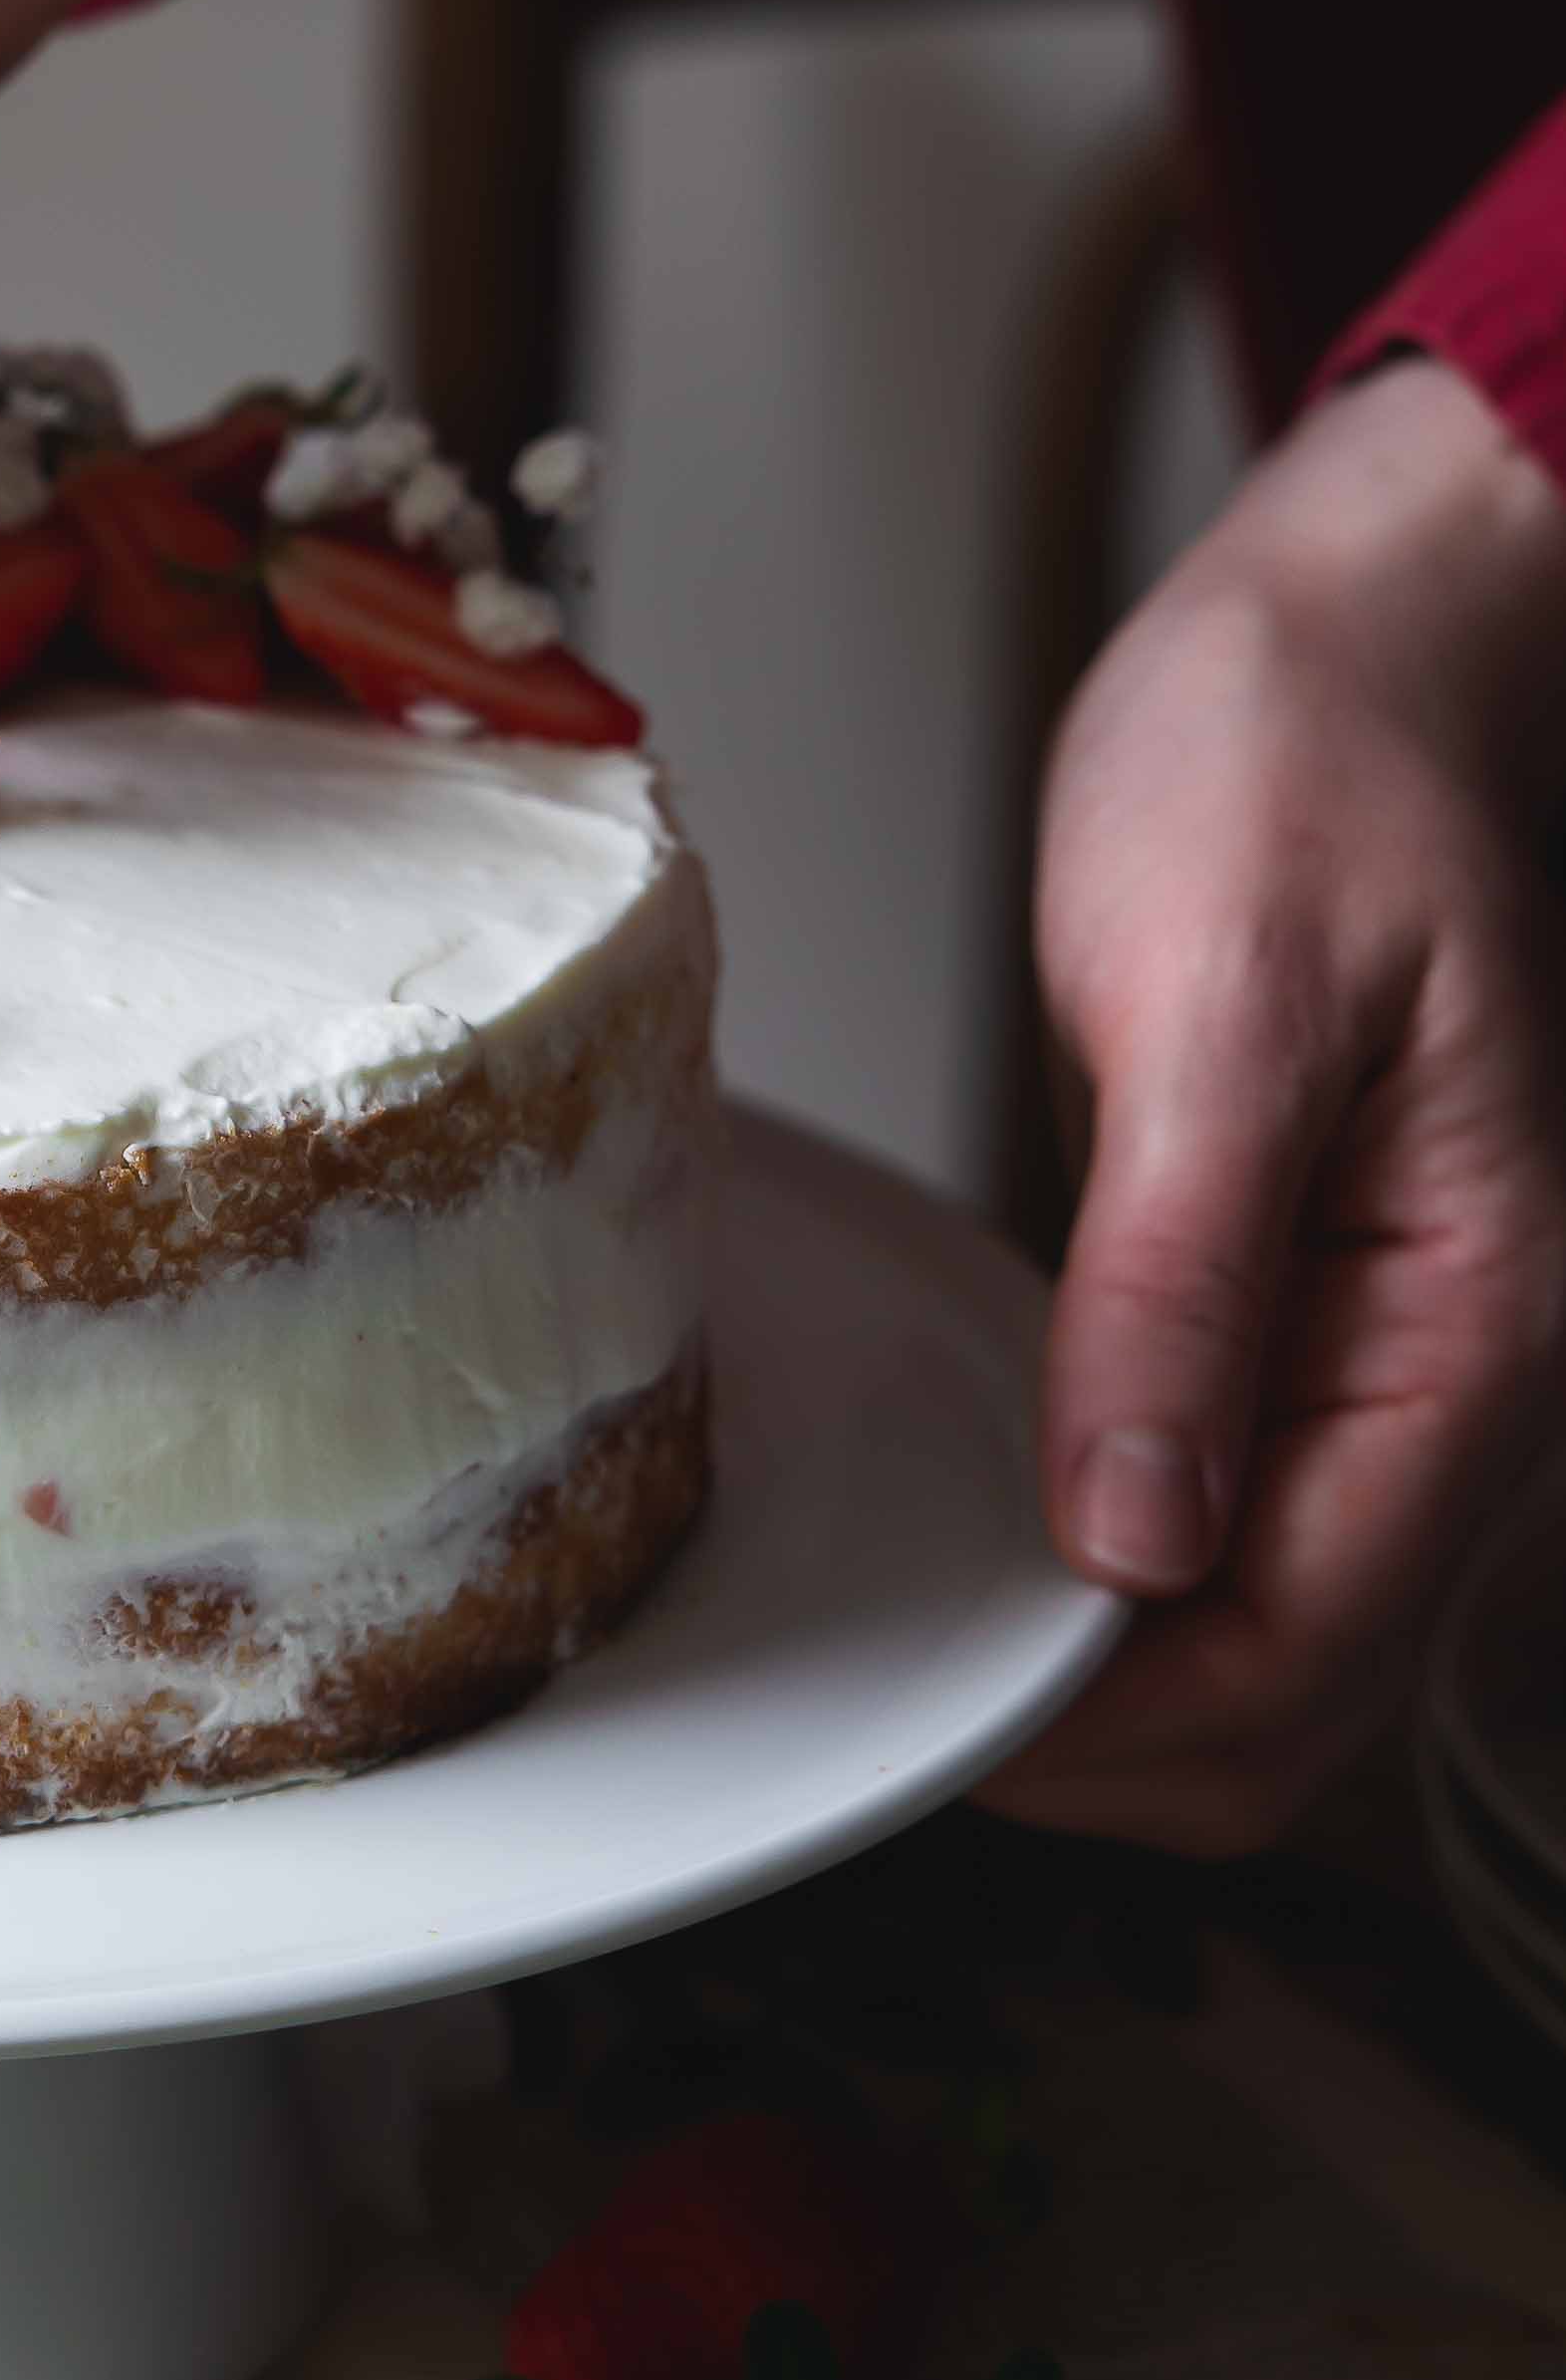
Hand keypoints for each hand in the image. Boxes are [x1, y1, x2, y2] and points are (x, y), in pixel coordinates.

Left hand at [989, 356, 1565, 1853]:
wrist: (1352, 641)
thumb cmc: (1305, 765)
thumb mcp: (1223, 995)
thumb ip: (1184, 1273)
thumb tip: (1135, 1532)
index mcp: (1484, 1326)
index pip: (1305, 1645)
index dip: (1116, 1725)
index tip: (936, 1717)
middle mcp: (1468, 1377)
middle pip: (1299, 1688)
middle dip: (1110, 1738)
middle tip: (895, 1695)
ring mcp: (1397, 1356)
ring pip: (1272, 1629)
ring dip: (1115, 1673)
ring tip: (923, 1634)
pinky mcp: (1317, 1312)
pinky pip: (1239, 1513)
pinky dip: (1124, 1566)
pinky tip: (997, 1529)